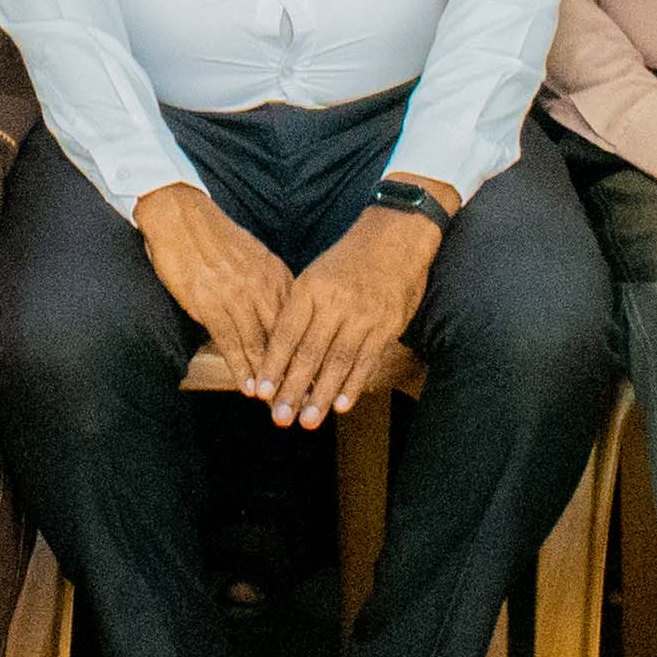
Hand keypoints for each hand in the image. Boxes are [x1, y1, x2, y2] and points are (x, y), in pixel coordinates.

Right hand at [131, 181, 296, 394]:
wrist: (182, 217)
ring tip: (280, 403)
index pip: (300, 321)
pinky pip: (231, 342)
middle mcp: (262, 287)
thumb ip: (269, 286)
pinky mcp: (211, 304)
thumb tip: (282, 313)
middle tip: (308, 400)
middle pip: (286, 337)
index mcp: (276, 274)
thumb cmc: (215, 238)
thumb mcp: (254, 257)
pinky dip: (242, 367)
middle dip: (297, 371)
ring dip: (271, 378)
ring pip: (261, 345)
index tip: (322, 376)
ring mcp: (237, 296)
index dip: (310, 351)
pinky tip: (250, 387)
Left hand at [262, 204, 438, 431]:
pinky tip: (341, 405)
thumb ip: (300, 310)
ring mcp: (363, 316)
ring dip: (322, 395)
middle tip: (280, 417)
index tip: (261, 391)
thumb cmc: (349, 259)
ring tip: (309, 420)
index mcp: (310, 289)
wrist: (395, 237)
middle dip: (293, 388)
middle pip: (309, 353)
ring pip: (338, 361)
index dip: (274, 365)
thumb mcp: (316, 275)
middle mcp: (335, 303)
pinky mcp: (387, 325)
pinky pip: (367, 360)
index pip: (287, 334)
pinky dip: (353, 384)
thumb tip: (279, 350)